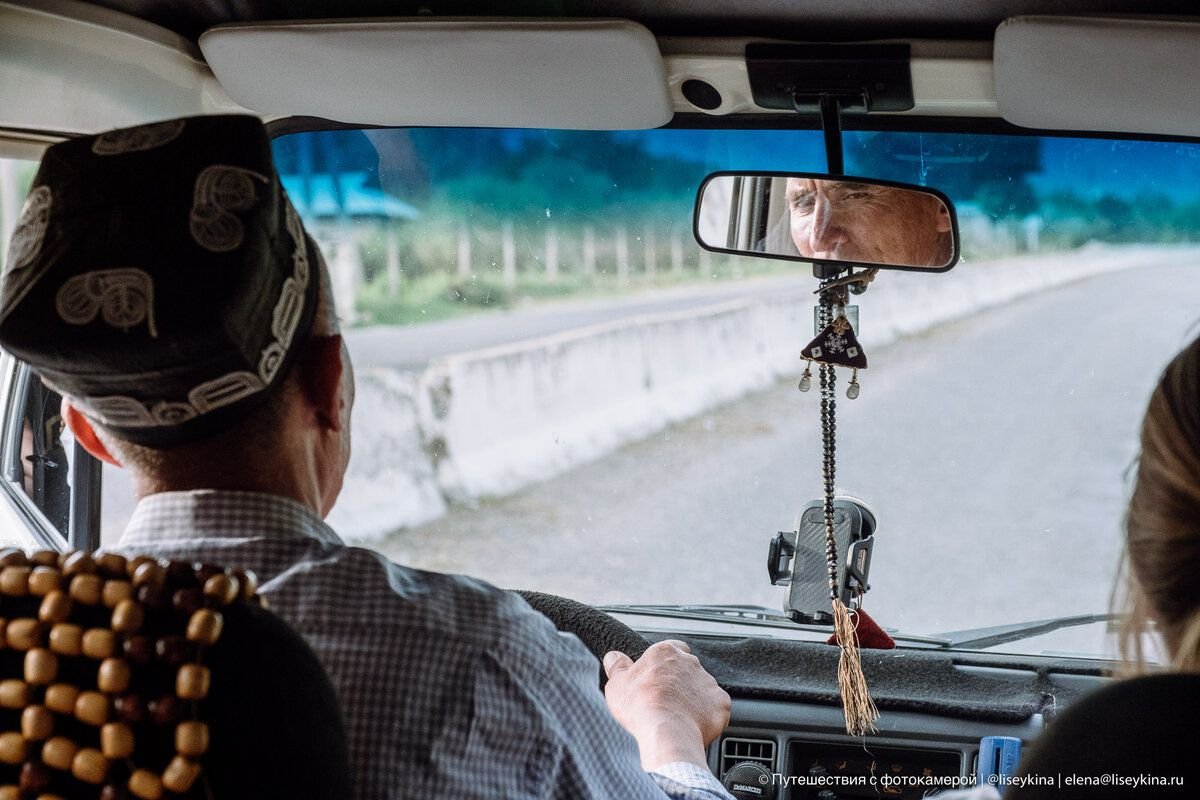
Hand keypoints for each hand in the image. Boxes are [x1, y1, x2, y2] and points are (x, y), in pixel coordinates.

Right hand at [603, 640, 730, 770]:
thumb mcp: (617, 684)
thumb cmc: (639, 706)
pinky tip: (693, 726)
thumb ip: (617, 666)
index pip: (672, 648)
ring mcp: (708, 682)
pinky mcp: (720, 702)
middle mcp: (690, 662)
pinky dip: (707, 715)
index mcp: (665, 652)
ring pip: (702, 688)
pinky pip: (716, 707)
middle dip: (680, 682)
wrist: (665, 731)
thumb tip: (613, 656)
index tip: (660, 677)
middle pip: (688, 668)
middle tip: (666, 701)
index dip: (666, 663)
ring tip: (678, 718)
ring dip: (694, 699)